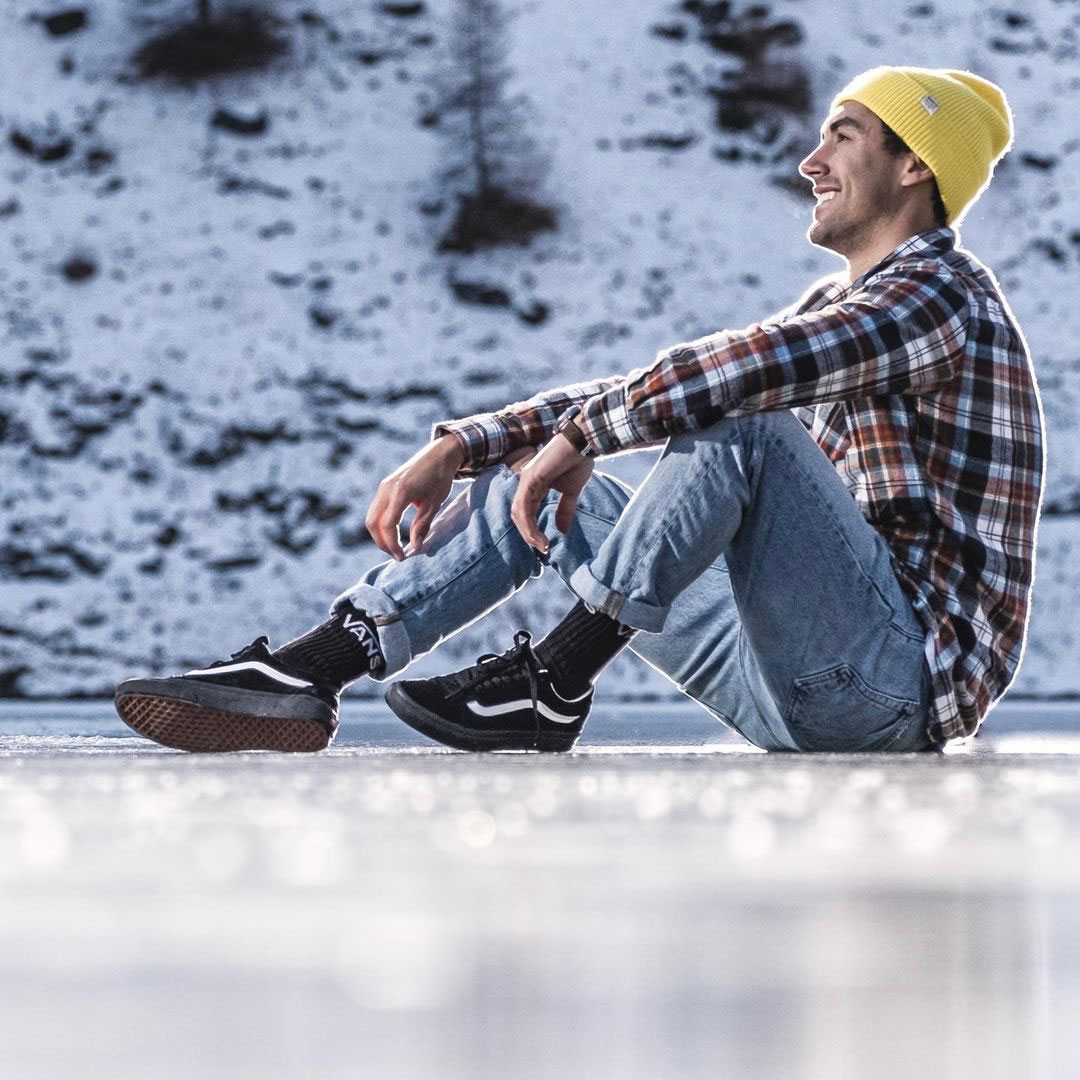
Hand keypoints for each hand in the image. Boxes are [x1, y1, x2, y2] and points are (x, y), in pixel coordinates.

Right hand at [366, 435, 464, 559]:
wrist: (439, 454)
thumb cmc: (440, 478)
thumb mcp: (434, 504)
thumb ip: (422, 526)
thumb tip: (416, 548)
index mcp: (400, 492)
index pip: (388, 525)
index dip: (393, 544)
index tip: (402, 557)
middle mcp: (387, 488)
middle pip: (372, 522)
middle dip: (382, 542)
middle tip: (397, 555)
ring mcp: (384, 487)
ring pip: (372, 517)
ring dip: (380, 534)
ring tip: (395, 547)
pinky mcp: (385, 487)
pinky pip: (377, 509)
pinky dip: (382, 524)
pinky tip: (394, 533)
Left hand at [511, 432, 593, 553]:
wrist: (584, 441)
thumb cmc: (578, 460)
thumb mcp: (571, 492)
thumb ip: (565, 510)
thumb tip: (562, 531)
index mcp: (534, 485)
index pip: (526, 512)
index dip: (532, 530)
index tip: (545, 545)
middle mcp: (526, 482)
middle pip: (518, 515)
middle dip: (528, 535)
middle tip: (542, 549)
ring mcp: (526, 479)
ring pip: (518, 513)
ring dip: (528, 533)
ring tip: (541, 545)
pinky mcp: (531, 478)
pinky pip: (524, 506)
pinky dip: (529, 524)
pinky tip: (538, 535)